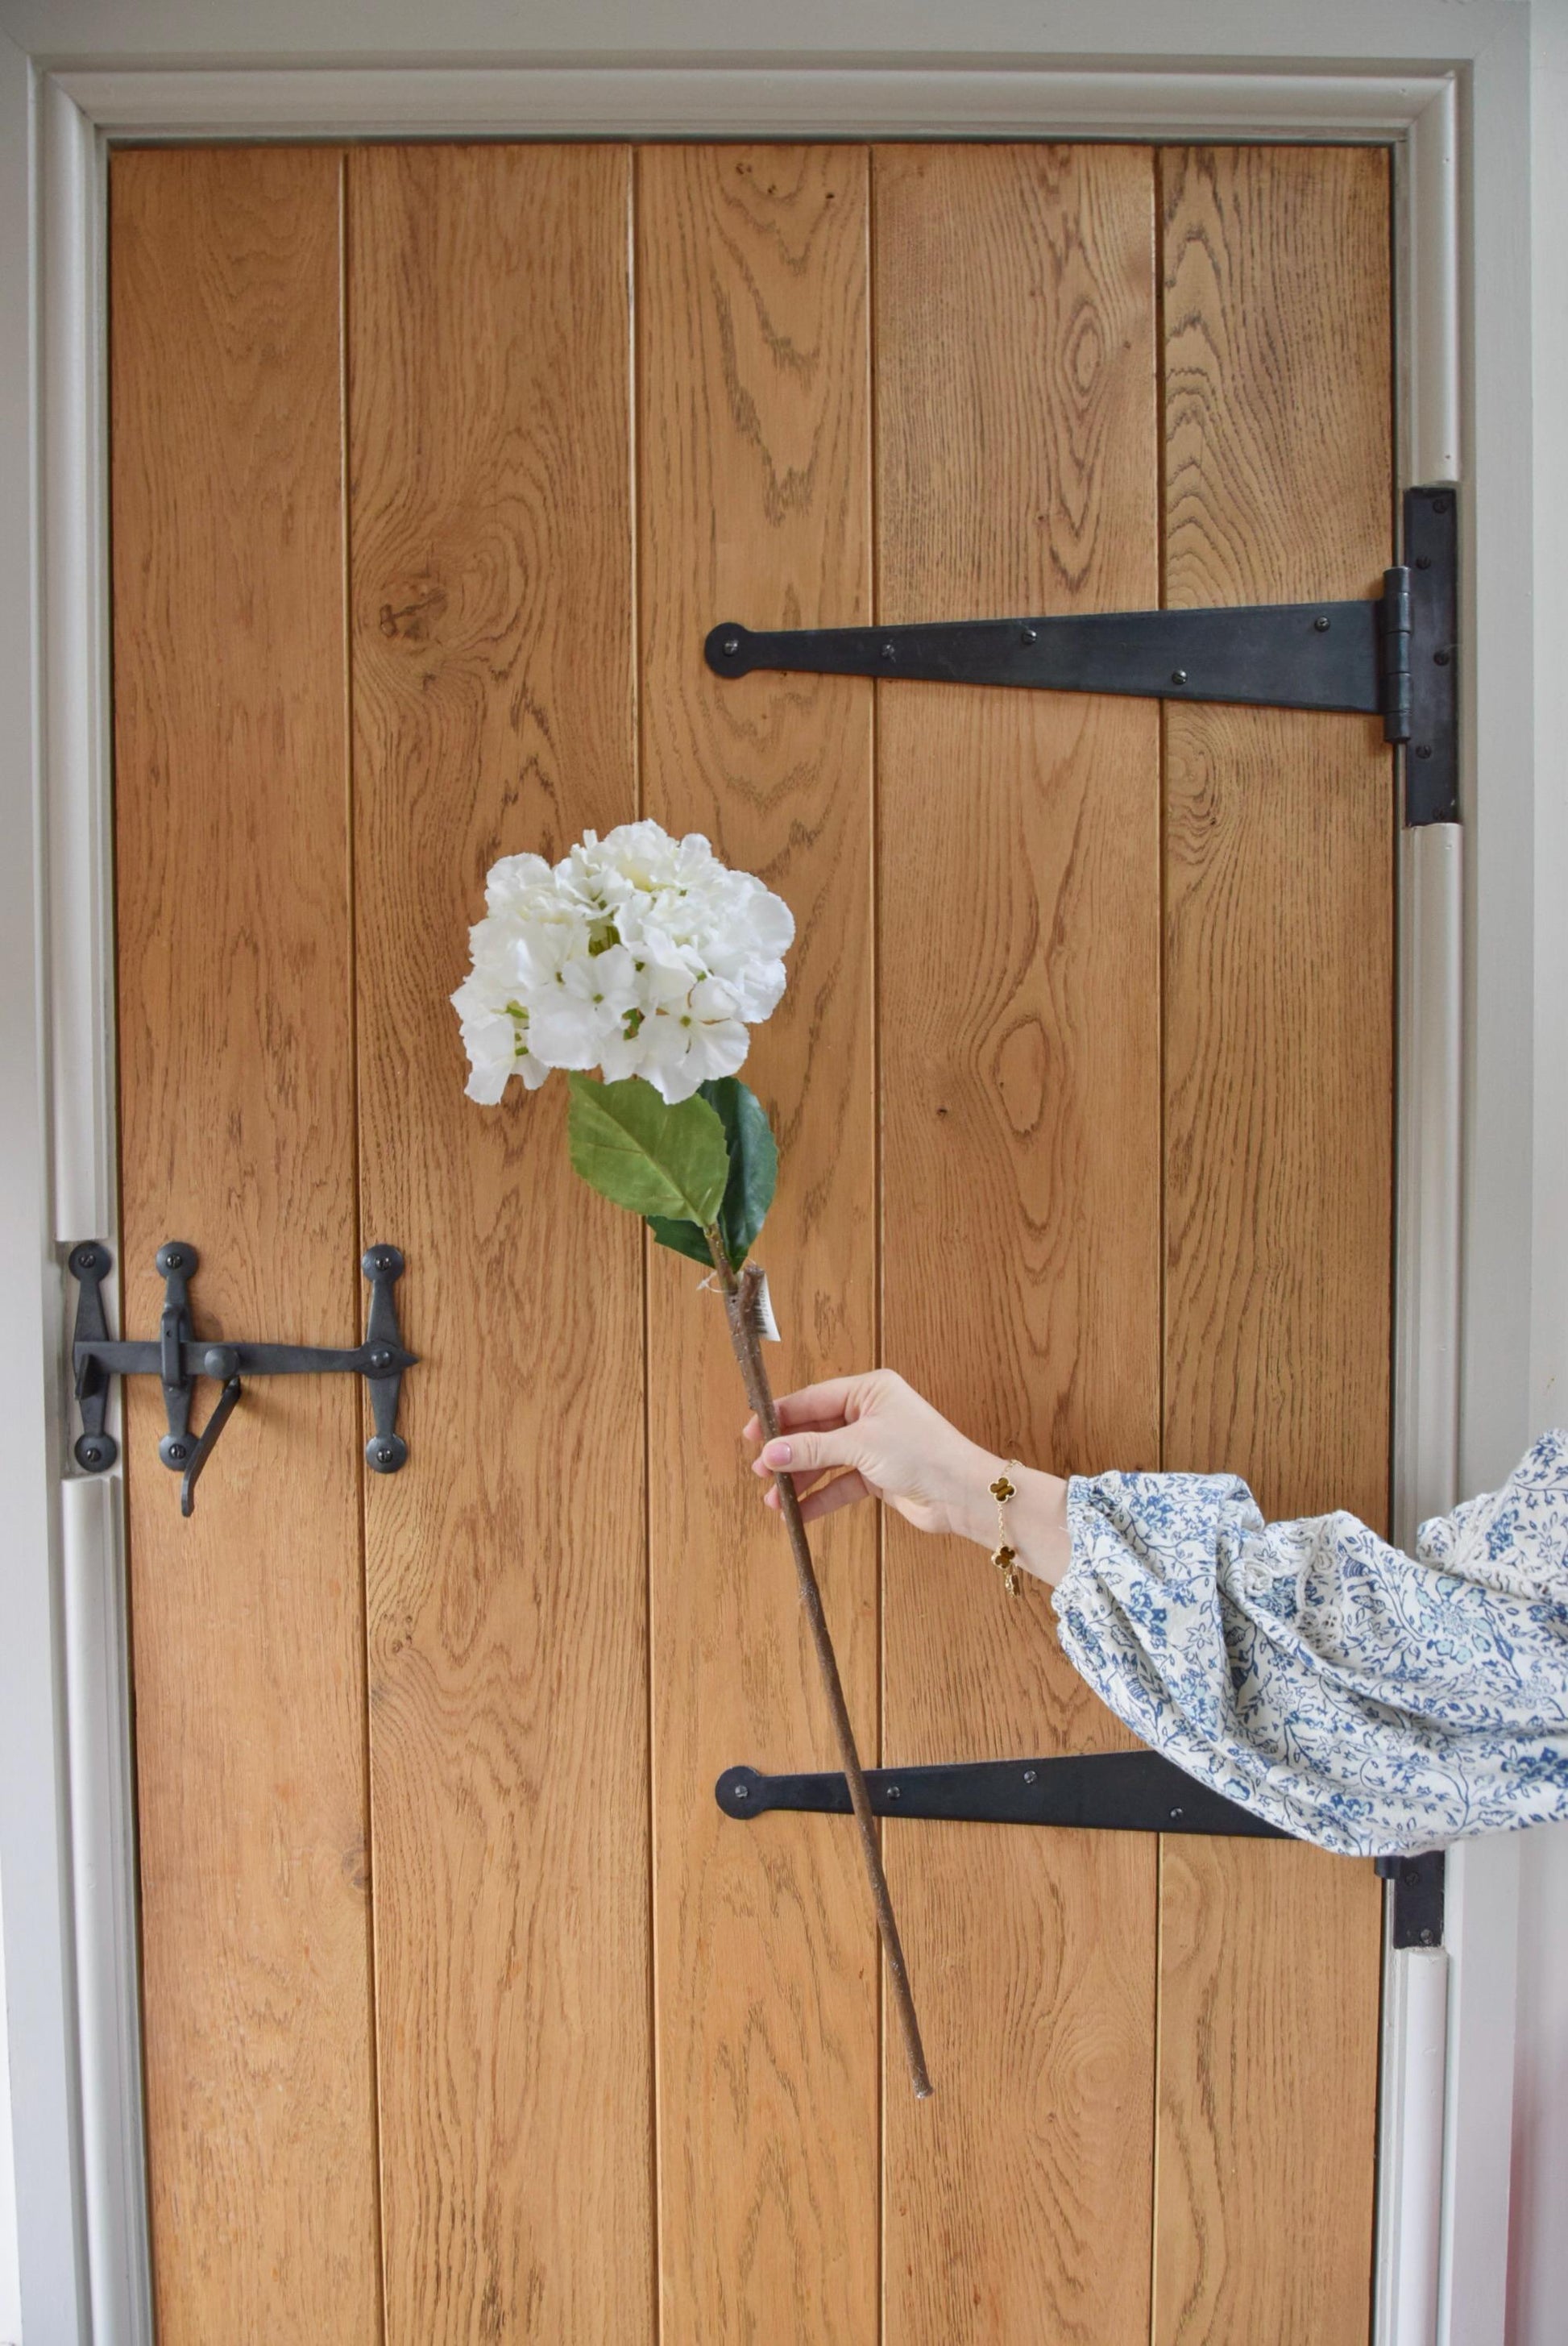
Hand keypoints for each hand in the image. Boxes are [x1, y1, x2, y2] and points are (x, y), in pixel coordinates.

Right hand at [743, 1369, 1071, 1583]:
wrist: (962, 1494)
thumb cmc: (922, 1454)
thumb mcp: (860, 1445)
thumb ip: (813, 1448)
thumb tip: (769, 1453)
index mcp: (869, 1391)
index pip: (814, 1399)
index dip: (781, 1416)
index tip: (751, 1433)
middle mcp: (870, 1414)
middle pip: (816, 1430)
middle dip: (788, 1453)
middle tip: (759, 1470)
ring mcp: (874, 1445)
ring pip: (825, 1460)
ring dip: (800, 1480)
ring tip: (774, 1501)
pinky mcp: (878, 1475)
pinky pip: (840, 1484)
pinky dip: (820, 1498)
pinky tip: (798, 1514)